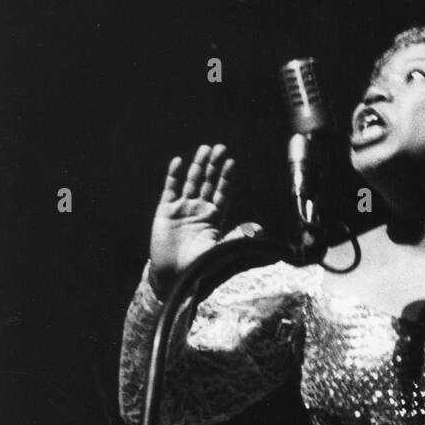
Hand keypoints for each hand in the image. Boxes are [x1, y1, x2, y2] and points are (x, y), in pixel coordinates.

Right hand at [148, 143, 234, 297]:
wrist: (174, 276)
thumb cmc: (200, 267)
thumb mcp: (221, 251)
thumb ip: (238, 238)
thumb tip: (259, 229)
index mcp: (214, 219)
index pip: (222, 193)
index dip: (226, 178)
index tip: (232, 162)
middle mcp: (199, 210)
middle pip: (208, 182)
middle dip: (214, 165)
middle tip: (220, 147)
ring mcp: (182, 209)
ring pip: (191, 182)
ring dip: (197, 165)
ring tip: (204, 149)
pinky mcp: (166, 212)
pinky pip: (170, 189)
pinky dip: (174, 175)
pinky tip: (179, 162)